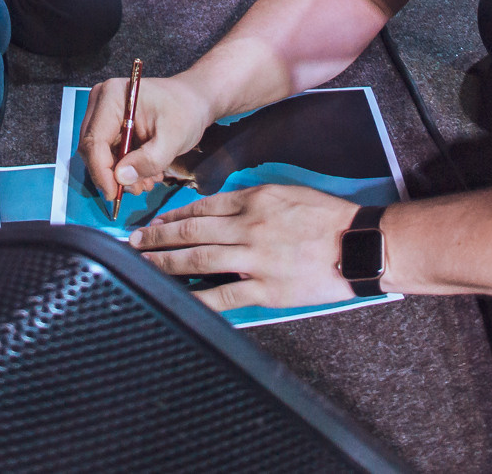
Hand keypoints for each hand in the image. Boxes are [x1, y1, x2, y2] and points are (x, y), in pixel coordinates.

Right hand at [80, 71, 213, 207]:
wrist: (193, 101)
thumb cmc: (185, 111)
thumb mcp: (173, 138)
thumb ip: (149, 159)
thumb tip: (121, 178)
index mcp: (112, 97)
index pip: (94, 141)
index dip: (101, 171)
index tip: (113, 195)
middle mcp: (101, 103)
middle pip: (92, 149)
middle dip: (112, 175)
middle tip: (138, 188)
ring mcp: (103, 115)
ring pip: (99, 156)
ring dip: (120, 175)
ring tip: (148, 180)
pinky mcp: (109, 127)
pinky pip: (108, 155)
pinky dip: (124, 169)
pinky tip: (146, 173)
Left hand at [130, 184, 361, 311]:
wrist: (359, 244)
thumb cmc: (327, 217)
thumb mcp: (287, 193)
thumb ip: (252, 200)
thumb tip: (220, 209)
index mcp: (253, 200)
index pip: (202, 206)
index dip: (172, 214)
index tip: (154, 219)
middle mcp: (248, 226)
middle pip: (191, 231)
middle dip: (156, 236)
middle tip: (132, 241)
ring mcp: (254, 259)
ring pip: (197, 260)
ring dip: (164, 262)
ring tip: (142, 264)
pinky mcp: (265, 289)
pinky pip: (222, 296)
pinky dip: (196, 298)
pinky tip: (176, 299)